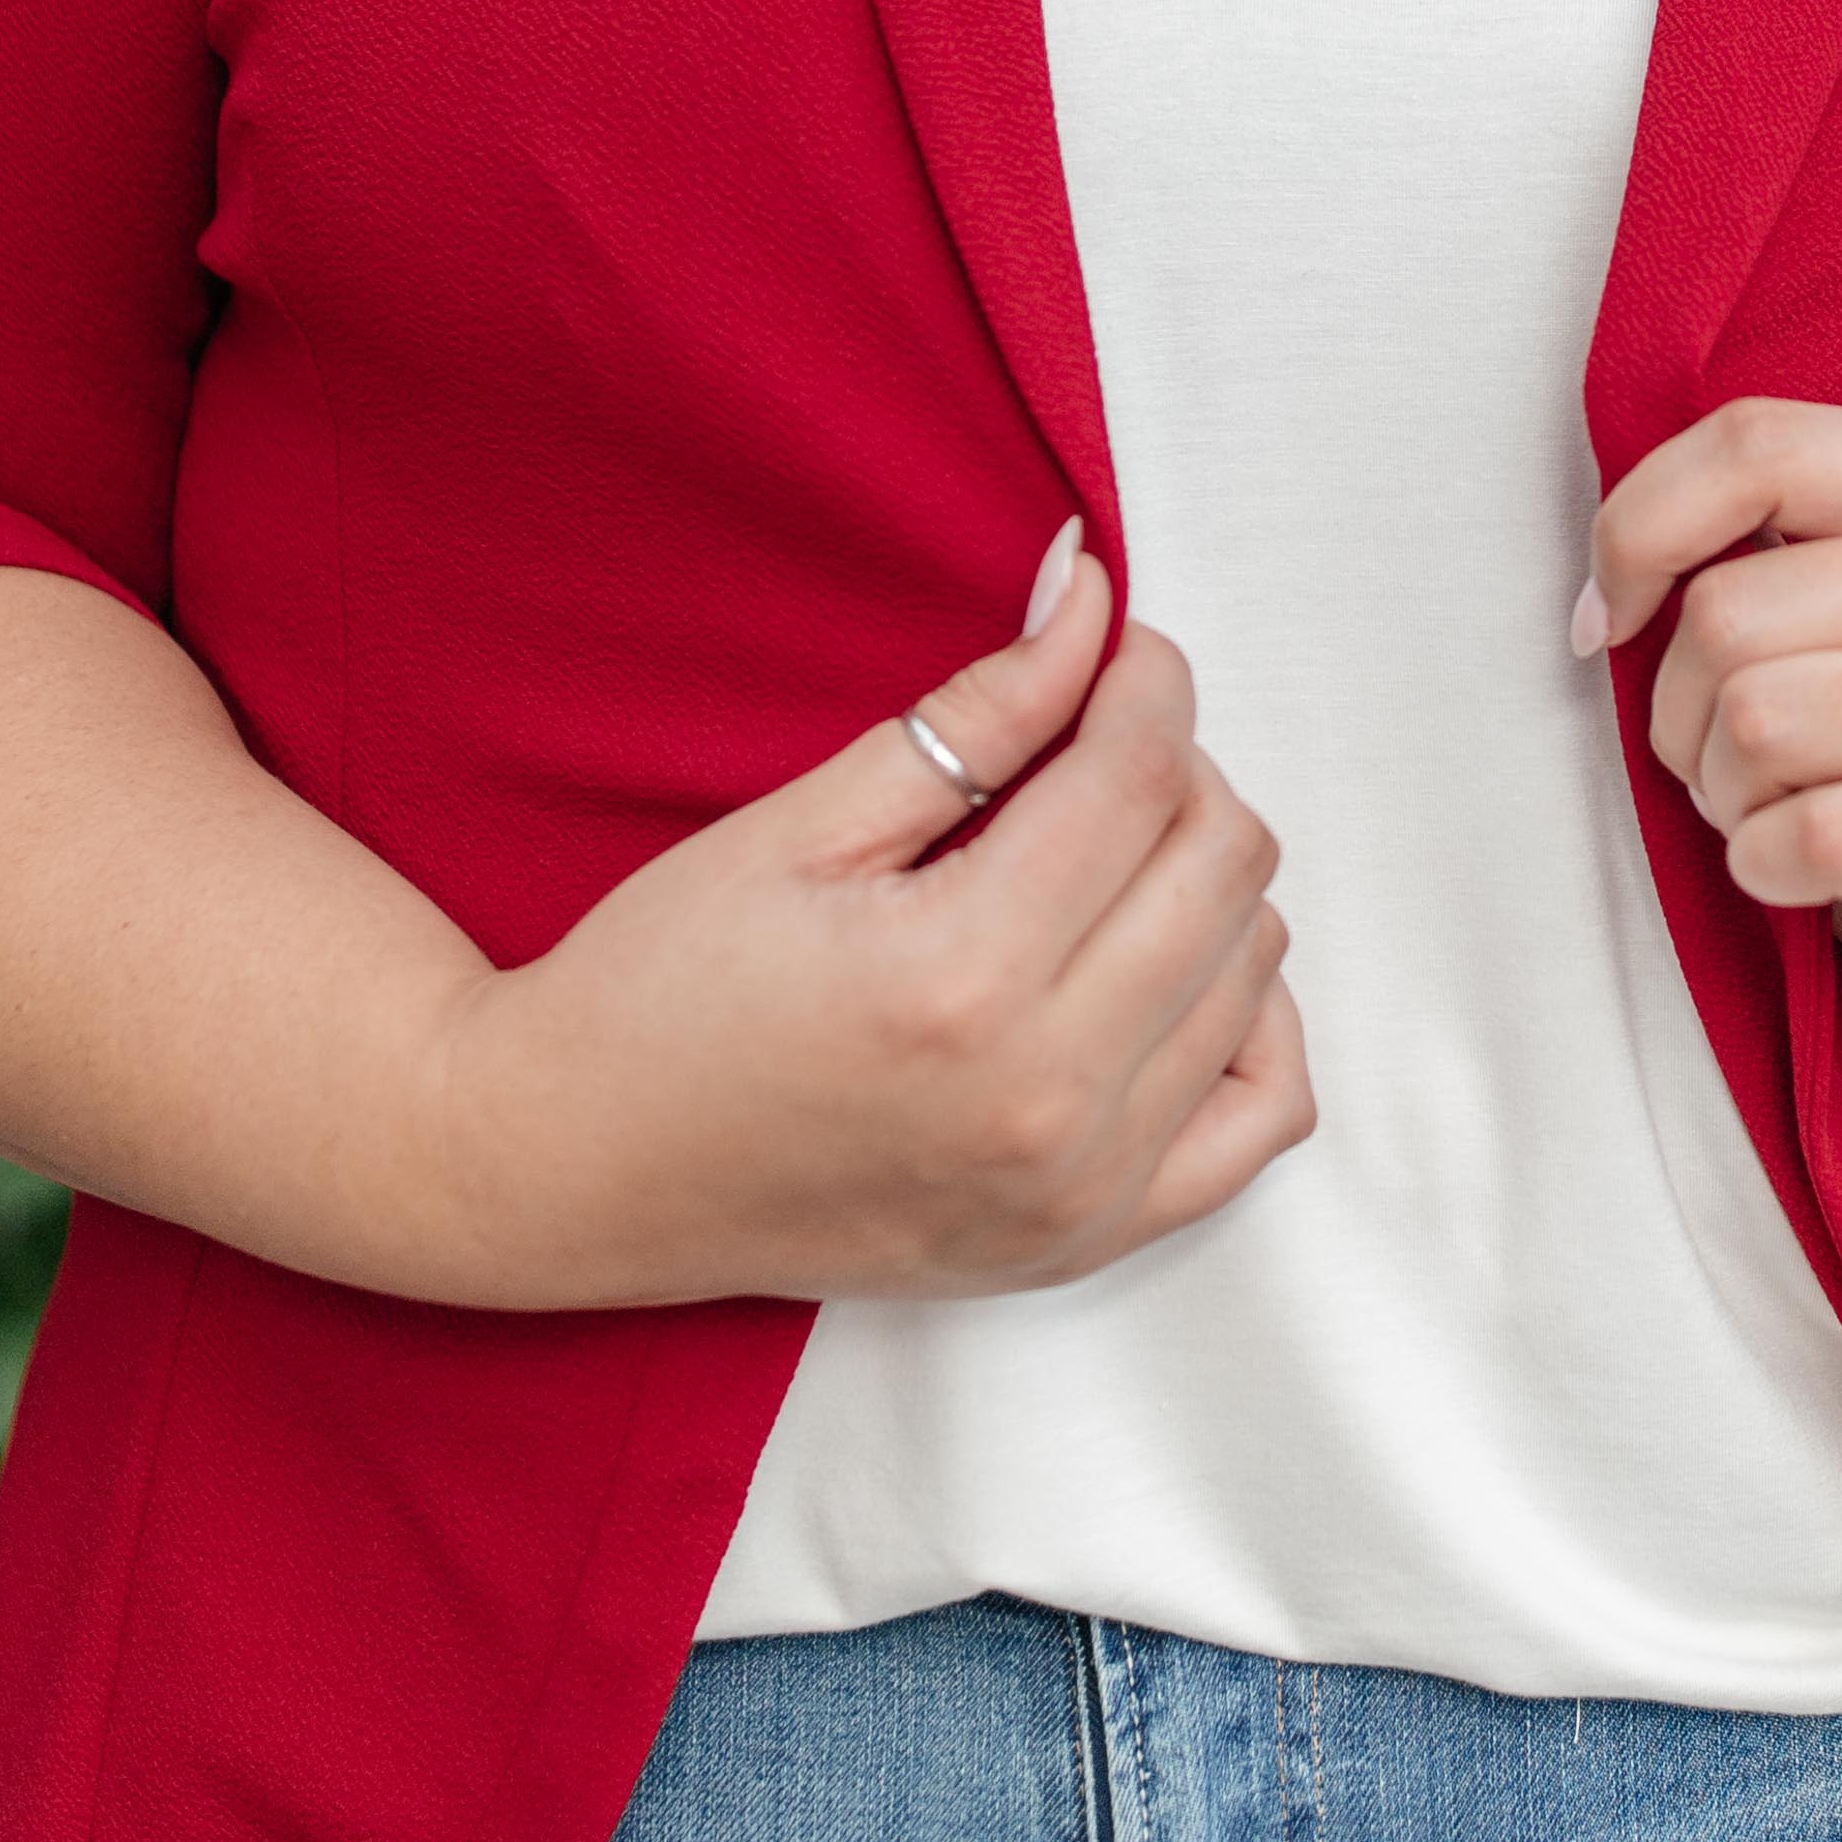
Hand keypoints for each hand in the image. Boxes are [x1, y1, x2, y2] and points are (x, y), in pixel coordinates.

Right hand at [424, 550, 1311, 1303]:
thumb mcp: (806, 824)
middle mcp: (1044, 1097)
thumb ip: (976, 714)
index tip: (1116, 643)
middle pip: (1222, 867)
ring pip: (1255, 969)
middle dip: (1177, 768)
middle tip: (1090, 745)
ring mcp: (1077, 1187)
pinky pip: (1263, 1113)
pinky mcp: (1084, 1241)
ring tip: (1095, 856)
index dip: (1147, 679)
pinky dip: (1245, 1021)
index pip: (1142, 780)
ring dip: (1202, 882)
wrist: (578, 1167)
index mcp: (962, 978)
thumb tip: (1092, 600)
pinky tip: (1159, 972)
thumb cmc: (662, 989)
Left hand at [1582, 401, 1841, 1121]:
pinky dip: (1769, 869)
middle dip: (1683, 717)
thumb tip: (1611, 590)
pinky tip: (1810, 882)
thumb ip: (1761, 572)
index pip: (1761, 445)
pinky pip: (1822, 834)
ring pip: (1763, 720)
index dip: (1641, 528)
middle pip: (1732, 610)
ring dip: (1728, 799)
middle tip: (1733, 771)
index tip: (1607, 621)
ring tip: (1784, 821)